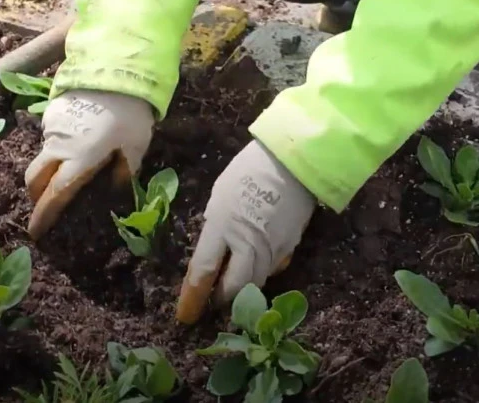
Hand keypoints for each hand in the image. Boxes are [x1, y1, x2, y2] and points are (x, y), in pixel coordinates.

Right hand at [24, 89, 153, 238]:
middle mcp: (59, 146)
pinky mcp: (53, 111)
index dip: (44, 215)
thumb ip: (123, 172)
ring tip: (66, 175)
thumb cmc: (130, 113)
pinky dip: (57, 148)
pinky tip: (76, 145)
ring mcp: (52, 127)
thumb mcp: (136, 147)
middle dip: (36, 195)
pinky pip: (50, 137)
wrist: (116, 69)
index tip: (35, 232)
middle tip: (45, 206)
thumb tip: (114, 190)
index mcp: (79, 160)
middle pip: (35, 178)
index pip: (55, 195)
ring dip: (47, 170)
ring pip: (41, 157)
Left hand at [176, 140, 317, 323]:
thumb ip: (216, 225)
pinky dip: (259, 274)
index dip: (193, 297)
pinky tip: (254, 269)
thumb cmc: (249, 171)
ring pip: (254, 283)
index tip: (185, 315)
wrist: (293, 162)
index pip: (203, 271)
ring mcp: (271, 248)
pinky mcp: (289, 247)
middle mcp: (246, 243)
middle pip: (233, 288)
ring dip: (241, 291)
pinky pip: (271, 269)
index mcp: (222, 226)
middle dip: (220, 300)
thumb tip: (214, 249)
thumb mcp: (220, 196)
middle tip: (211, 303)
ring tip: (231, 291)